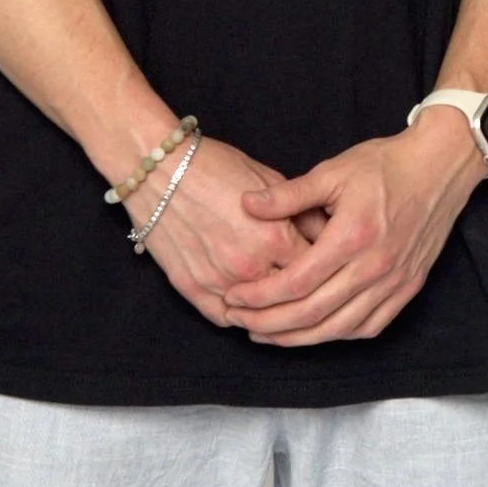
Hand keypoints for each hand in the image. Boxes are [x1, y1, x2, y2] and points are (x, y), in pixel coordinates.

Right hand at [136, 133, 314, 327]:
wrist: (158, 169)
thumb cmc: (214, 167)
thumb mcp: (269, 180)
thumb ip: (300, 212)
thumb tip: (329, 235)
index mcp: (275, 237)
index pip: (319, 270)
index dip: (327, 268)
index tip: (329, 267)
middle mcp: (250, 266)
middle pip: (292, 299)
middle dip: (303, 294)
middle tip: (309, 290)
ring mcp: (219, 282)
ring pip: (259, 317)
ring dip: (271, 312)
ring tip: (281, 304)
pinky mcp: (191, 289)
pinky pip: (224, 319)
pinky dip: (238, 316)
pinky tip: (246, 307)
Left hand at [217, 112, 483, 345]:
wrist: (440, 166)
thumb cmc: (386, 165)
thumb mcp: (333, 170)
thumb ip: (289, 194)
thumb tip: (247, 205)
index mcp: (352, 237)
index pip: (296, 283)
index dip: (259, 297)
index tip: (234, 298)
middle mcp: (374, 267)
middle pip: (313, 314)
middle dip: (269, 324)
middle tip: (240, 323)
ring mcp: (395, 282)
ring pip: (339, 328)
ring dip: (300, 339)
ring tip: (269, 335)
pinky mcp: (408, 287)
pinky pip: (369, 326)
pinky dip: (338, 335)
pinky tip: (316, 331)